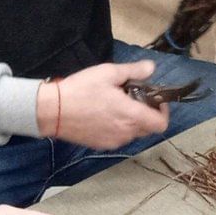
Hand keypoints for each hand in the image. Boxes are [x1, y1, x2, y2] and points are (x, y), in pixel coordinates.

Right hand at [37, 60, 170, 148]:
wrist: (52, 110)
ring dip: (131, 121)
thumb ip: (134, 71)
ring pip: (133, 133)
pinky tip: (104, 115)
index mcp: (131, 115)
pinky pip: (118, 137)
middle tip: (133, 98)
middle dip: (146, 114)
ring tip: (116, 105)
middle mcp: (126, 133)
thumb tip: (151, 68)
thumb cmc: (81, 90)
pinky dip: (118, 127)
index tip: (154, 99)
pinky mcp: (101, 145)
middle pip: (148, 128)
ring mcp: (113, 141)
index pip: (161, 124)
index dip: (163, 112)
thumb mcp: (108, 73)